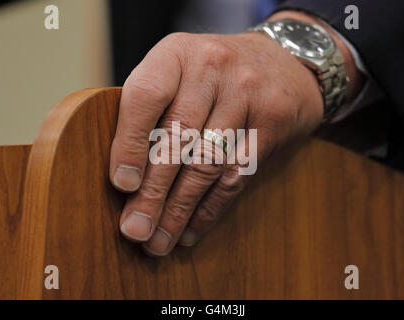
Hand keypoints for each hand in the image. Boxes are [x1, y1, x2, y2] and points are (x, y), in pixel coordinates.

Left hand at [110, 24, 327, 255]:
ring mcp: (247, 93)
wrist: (282, 61)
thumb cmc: (214, 75)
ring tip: (159, 241)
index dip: (130, 144)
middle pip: (178, 138)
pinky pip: (237, 174)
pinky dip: (210, 208)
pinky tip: (191, 231)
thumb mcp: (179, 71)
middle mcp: (212, 69)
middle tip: (135, 231)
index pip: (146, 96)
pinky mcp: (273, 121)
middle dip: (153, 192)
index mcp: (177, 54)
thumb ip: (151, 108)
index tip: (122, 185)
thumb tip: (122, 175)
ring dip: (180, 210)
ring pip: (208, 163)